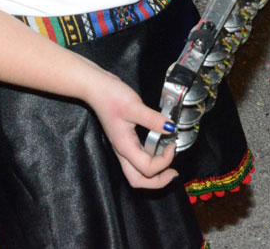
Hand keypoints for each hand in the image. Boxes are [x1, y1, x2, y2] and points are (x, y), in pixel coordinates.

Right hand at [85, 71, 178, 188]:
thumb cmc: (110, 97)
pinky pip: (137, 159)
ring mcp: (122, 147)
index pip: (147, 169)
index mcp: (125, 147)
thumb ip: (153, 119)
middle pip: (138, 180)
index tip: (173, 145)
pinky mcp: (124, 140)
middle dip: (157, 181)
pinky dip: (150, 160)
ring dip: (154, 174)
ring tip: (168, 164)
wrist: (96, 88)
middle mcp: (123, 151)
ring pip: (137, 173)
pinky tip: (159, 149)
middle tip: (173, 172)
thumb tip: (171, 128)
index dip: (164, 162)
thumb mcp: (134, 106)